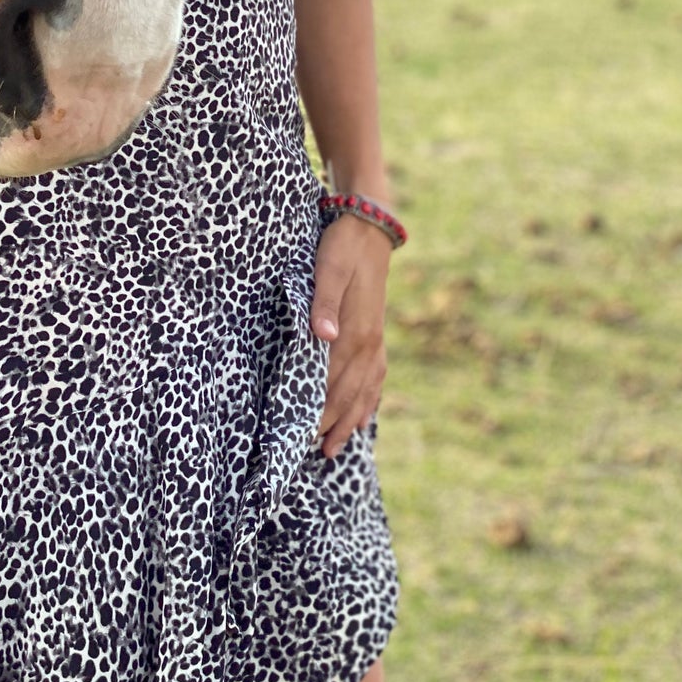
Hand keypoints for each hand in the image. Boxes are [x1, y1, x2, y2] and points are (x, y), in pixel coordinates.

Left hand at [311, 217, 391, 458]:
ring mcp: (376, 340)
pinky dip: (367, 400)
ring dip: (350, 420)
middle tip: (317, 453)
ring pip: (365, 391)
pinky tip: (362, 415)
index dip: (321, 410)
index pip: (335, 381)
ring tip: (334, 449)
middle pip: (351, 393)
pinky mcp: (376, 333)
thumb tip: (322, 337)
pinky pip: (376, 377)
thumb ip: (324, 303)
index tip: (304, 435)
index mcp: (356, 331)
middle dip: (334, 424)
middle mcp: (370, 342)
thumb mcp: (328, 268)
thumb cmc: (342, 248)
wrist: (368, 228)